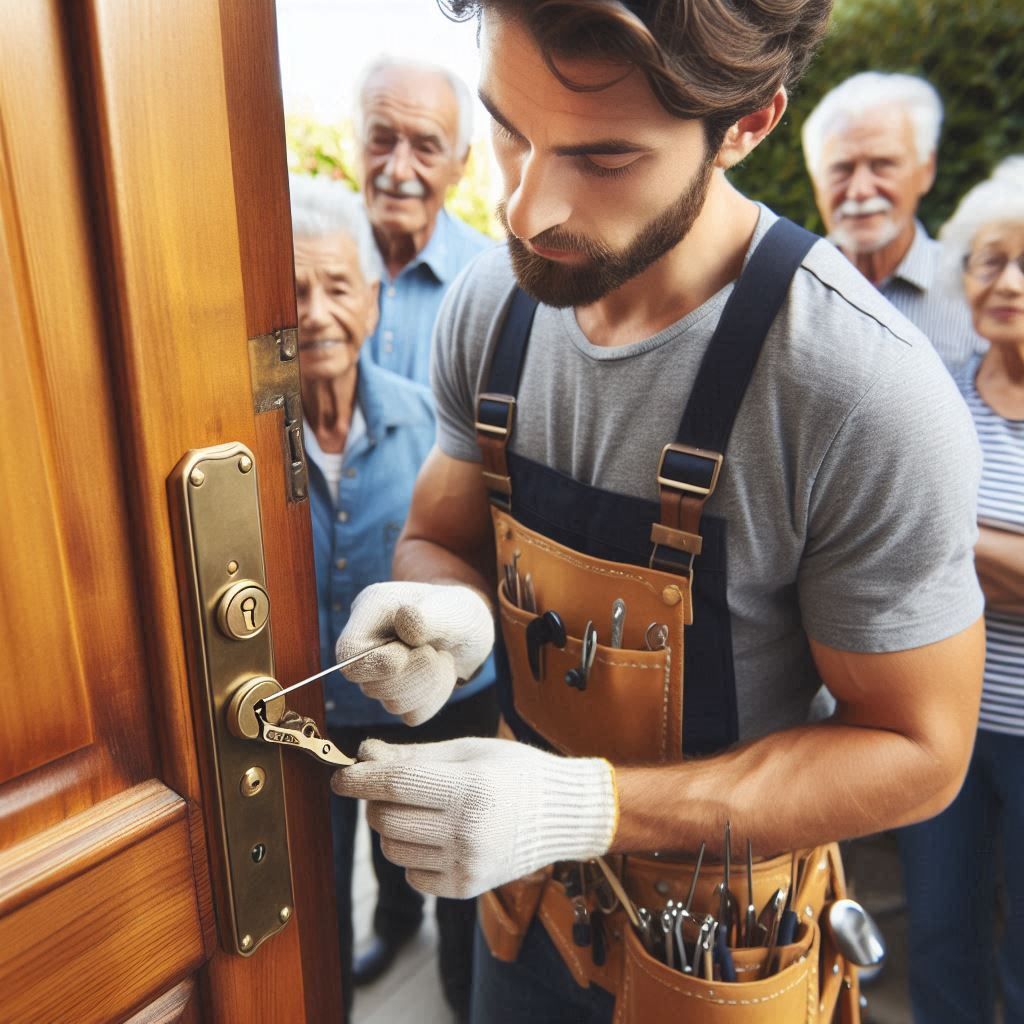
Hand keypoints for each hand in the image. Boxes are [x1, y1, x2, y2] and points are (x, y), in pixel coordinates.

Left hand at [332, 737, 617, 898]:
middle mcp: (467, 829)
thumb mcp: (468, 751)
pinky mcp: (466, 888)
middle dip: (377, 801)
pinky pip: (412, 874)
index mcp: (469, 786)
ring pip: (393, 849)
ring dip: (392, 829)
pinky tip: (437, 836)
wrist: (563, 814)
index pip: (395, 784)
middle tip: (390, 787)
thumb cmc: (515, 772)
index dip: (360, 779)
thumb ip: (414, 757)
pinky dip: (413, 855)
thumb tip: (365, 753)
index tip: (340, 776)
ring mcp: (467, 863)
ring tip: (419, 811)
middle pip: (387, 819)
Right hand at [336, 582, 493, 724]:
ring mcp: (383, 674)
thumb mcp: (451, 607)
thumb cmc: (458, 610)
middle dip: (411, 674)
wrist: (472, 630)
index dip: (373, 664)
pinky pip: (413, 714)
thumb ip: (428, 616)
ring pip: (392, 704)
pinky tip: (443, 672)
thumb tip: (405, 620)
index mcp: (372, 611)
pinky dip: (435, 696)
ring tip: (442, 656)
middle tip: (434, 652)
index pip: (348, 651)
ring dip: (428, 683)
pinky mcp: (401, 695)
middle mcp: (370, 645)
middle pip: (369, 685)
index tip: (403, 656)